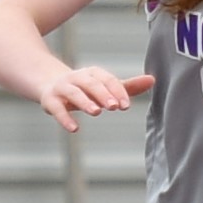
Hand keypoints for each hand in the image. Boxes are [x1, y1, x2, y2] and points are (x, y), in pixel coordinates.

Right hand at [40, 67, 154, 132]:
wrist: (50, 84)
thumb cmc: (85, 88)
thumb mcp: (105, 87)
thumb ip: (127, 87)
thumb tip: (152, 80)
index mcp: (93, 74)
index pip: (107, 80)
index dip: (117, 91)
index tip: (126, 105)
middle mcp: (77, 78)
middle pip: (91, 84)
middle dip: (103, 94)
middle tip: (114, 106)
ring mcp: (63, 88)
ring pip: (74, 93)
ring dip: (85, 101)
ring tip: (96, 112)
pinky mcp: (50, 100)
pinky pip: (57, 108)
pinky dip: (65, 118)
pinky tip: (74, 128)